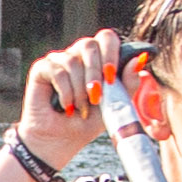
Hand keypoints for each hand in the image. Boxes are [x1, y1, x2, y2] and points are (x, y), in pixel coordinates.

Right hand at [20, 31, 124, 167]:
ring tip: (80, 108)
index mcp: (97, 59)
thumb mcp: (114, 104)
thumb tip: (140, 59)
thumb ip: (128, 82)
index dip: (111, 53)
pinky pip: (57, 71)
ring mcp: (59, 60)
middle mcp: (77, 55)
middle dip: (95, 71)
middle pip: (89, 44)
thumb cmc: (87, 123)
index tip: (111, 78)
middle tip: (96, 96)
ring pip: (73, 61)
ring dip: (79, 90)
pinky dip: (65, 92)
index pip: (107, 39)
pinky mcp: (41, 69)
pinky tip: (66, 106)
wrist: (61, 142)